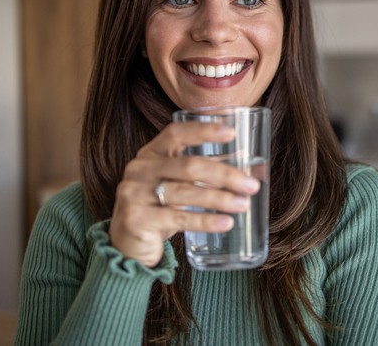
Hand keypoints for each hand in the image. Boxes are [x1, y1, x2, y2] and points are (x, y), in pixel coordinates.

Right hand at [109, 122, 260, 267]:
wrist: (126, 246)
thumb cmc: (158, 210)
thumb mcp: (172, 185)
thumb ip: (197, 175)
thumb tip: (244, 171)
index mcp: (150, 154)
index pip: (176, 134)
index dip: (203, 131)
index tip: (231, 133)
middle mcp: (139, 169)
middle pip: (188, 166)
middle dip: (224, 175)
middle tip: (251, 185)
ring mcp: (134, 193)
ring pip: (185, 193)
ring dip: (219, 199)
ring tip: (244, 204)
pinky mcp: (136, 219)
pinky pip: (178, 218)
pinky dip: (205, 221)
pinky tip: (225, 222)